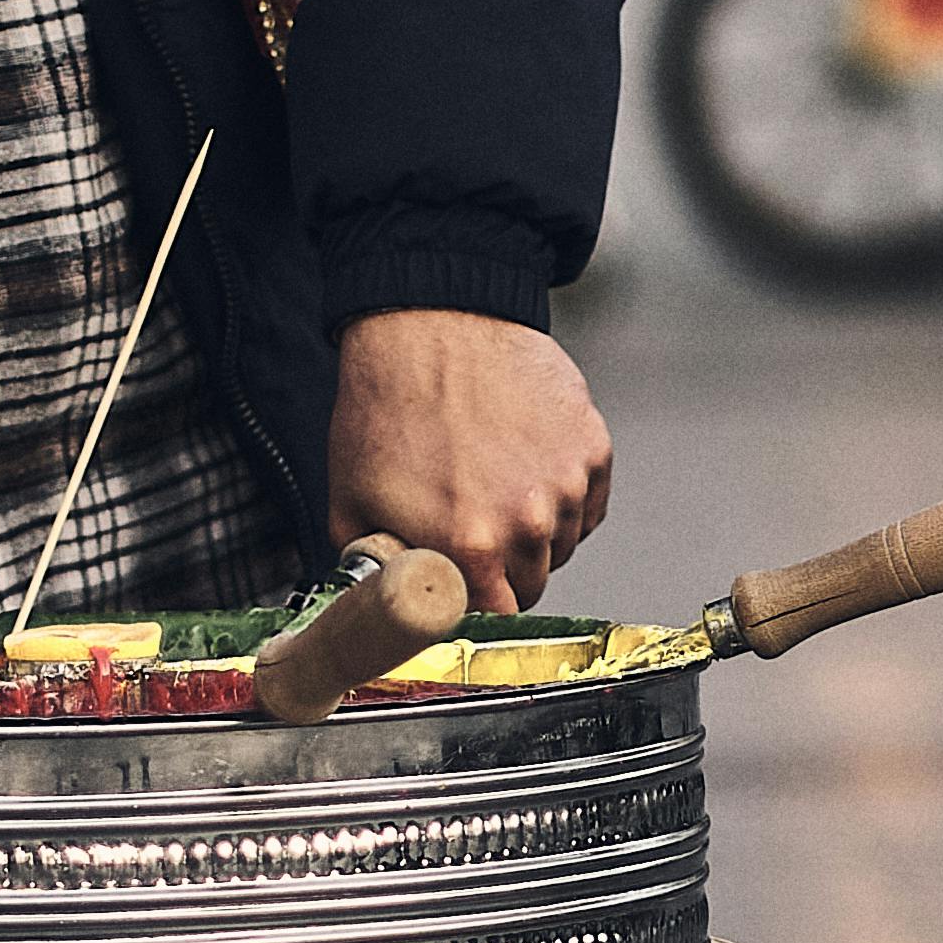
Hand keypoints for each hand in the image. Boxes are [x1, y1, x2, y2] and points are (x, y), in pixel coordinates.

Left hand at [329, 310, 611, 612]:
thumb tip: (381, 607)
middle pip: (533, 584)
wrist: (429, 322)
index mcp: (470, 546)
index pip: (496, 619)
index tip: (465, 591)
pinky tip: (524, 467)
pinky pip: (588, 504)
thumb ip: (373, 570)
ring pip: (563, 544)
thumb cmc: (387, 404)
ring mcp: (567, 482)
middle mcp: (528, 521)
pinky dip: (565, 497)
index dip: (476, 606)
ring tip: (493, 485)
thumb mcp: (350, 502)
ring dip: (535, 530)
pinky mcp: (591, 447)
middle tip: (471, 527)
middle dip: (503, 569)